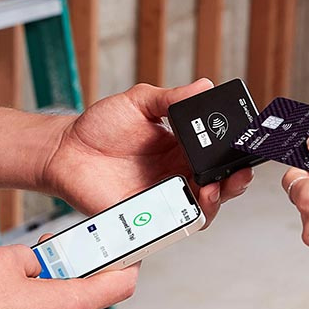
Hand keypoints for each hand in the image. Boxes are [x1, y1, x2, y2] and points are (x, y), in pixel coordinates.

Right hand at [0, 244, 136, 308]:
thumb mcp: (4, 259)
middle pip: (88, 290)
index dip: (130, 261)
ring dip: (49, 286)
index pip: (123, 283)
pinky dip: (36, 304)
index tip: (126, 248)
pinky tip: (10, 296)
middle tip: (49, 252)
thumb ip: (32, 252)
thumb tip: (37, 258)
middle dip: (71, 266)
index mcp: (72, 304)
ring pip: (63, 304)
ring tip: (21, 275)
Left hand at [42, 79, 253, 225]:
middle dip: (236, 182)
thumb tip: (204, 85)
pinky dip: (189, 217)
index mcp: (182, 149)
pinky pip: (175, 223)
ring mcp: (164, 198)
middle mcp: (178, 176)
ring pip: (203, 208)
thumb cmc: (99, 126)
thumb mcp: (139, 103)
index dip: (234, 155)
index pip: (217, 155)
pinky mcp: (149, 216)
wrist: (66, 150)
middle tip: (240, 174)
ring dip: (217, 201)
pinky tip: (192, 202)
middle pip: (219, 186)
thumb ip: (170, 97)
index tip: (243, 148)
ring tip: (215, 188)